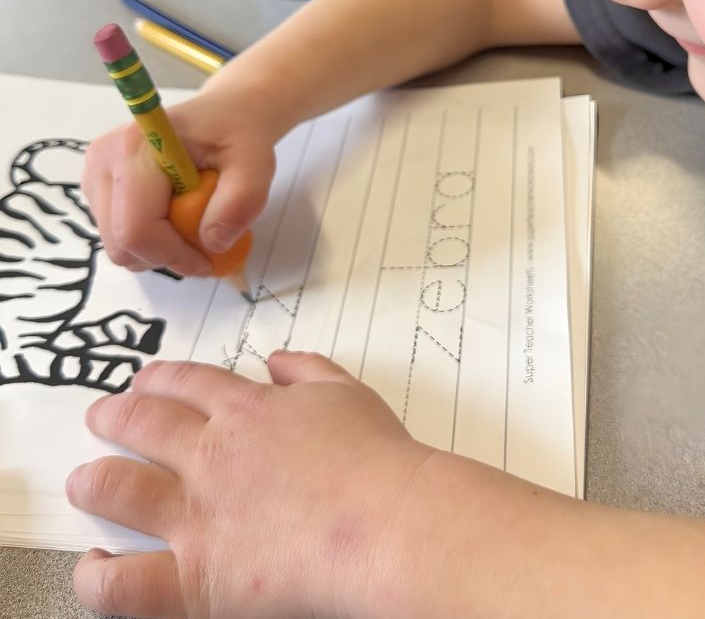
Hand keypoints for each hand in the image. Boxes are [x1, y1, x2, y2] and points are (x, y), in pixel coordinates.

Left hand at [66, 350, 436, 618]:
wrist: (383, 523)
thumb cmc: (376, 460)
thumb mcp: (347, 393)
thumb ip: (309, 370)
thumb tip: (278, 360)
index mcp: (248, 411)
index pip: (189, 384)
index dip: (161, 378)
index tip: (145, 379)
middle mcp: (211, 456)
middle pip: (144, 425)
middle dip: (116, 416)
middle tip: (101, 415)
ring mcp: (196, 516)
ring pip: (120, 490)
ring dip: (95, 480)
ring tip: (83, 479)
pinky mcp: (195, 578)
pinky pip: (125, 583)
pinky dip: (98, 576)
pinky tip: (92, 566)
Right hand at [81, 89, 276, 277]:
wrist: (225, 114)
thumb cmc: (237, 135)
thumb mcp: (255, 163)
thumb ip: (241, 202)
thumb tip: (213, 244)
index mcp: (135, 149)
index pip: (136, 228)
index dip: (173, 256)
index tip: (209, 260)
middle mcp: (103, 161)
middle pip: (121, 244)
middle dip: (167, 254)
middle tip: (206, 238)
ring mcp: (95, 175)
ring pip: (119, 245)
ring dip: (161, 247)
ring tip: (194, 216)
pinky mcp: (99, 189)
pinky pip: (121, 236)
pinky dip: (152, 239)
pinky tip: (177, 213)